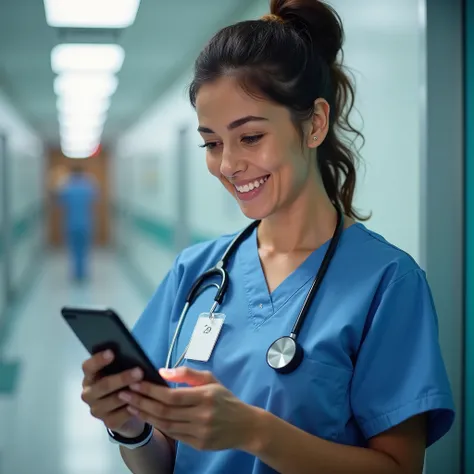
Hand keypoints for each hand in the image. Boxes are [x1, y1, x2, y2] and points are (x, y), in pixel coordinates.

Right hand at [81, 350, 145, 436]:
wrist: (125, 411)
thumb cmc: (122, 384)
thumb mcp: (119, 373)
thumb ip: (121, 365)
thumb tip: (135, 356)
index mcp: (90, 377)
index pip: (88, 367)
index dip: (98, 360)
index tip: (111, 352)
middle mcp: (89, 393)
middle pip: (103, 385)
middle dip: (122, 378)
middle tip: (139, 372)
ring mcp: (97, 410)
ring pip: (114, 400)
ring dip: (130, 393)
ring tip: (144, 387)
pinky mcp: (108, 422)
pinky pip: (122, 414)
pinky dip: (133, 408)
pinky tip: (142, 402)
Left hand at [118, 367, 259, 451]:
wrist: (246, 426)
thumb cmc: (226, 399)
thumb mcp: (211, 379)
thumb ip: (187, 374)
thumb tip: (162, 372)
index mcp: (205, 396)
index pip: (172, 396)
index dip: (151, 390)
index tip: (135, 383)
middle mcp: (202, 416)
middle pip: (165, 411)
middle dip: (142, 402)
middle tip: (124, 394)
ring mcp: (199, 432)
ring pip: (166, 425)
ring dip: (146, 415)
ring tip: (131, 405)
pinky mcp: (198, 444)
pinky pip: (173, 435)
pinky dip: (158, 426)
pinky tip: (148, 417)